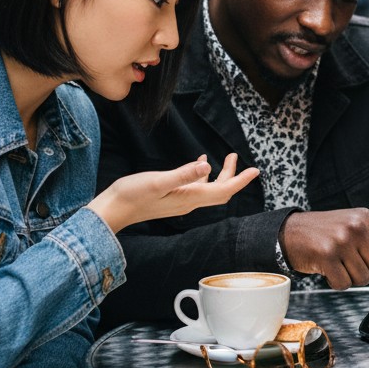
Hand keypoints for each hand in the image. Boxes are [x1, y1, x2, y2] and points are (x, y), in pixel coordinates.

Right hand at [90, 153, 259, 232]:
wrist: (112, 211)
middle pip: (220, 191)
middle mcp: (188, 203)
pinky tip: (198, 164)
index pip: (223, 191)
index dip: (240, 180)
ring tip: (225, 158)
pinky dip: (202, 176)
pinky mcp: (172, 199)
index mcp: (188, 198)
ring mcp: (180, 202)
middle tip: (237, 157)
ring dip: (220, 175)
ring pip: (209, 190)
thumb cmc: (131, 195)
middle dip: (233, 175)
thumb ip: (182, 174)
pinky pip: (195, 188)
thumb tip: (206, 167)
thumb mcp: (157, 181)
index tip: (256, 170)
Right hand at [280, 209, 368, 288]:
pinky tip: (327, 268)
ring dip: (350, 276)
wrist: (289, 232)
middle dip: (367, 270)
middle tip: (349, 259)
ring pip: (364, 278)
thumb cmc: (324, 231)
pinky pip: (345, 284)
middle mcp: (357, 227)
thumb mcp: (353, 227)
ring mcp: (342, 240)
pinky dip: (337, 282)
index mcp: (367, 218)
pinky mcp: (327, 256)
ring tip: (336, 261)